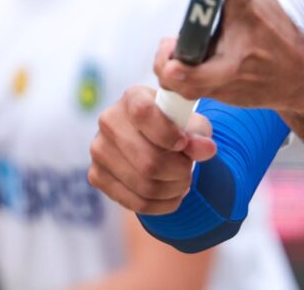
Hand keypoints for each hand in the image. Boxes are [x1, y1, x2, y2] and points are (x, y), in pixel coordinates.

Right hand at [88, 87, 217, 214]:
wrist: (150, 142)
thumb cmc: (174, 128)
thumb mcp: (192, 126)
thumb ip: (199, 135)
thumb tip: (206, 149)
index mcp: (133, 98)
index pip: (144, 113)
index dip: (167, 133)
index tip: (183, 144)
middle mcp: (109, 121)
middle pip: (149, 160)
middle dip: (179, 171)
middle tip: (189, 170)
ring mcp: (99, 150)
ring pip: (144, 184)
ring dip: (173, 189)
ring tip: (182, 182)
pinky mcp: (96, 176)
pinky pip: (136, 203)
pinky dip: (161, 205)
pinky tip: (171, 195)